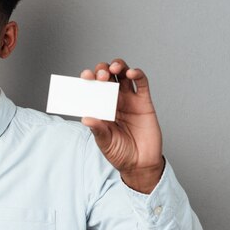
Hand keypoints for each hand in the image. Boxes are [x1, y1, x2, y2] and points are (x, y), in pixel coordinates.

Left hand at [80, 59, 164, 193]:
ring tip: (114, 68)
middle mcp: (114, 100)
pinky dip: (137, 74)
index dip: (89, 79)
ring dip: (118, 66)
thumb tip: (85, 118)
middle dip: (102, 71)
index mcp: (100, 107)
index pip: (92, 88)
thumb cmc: (120, 152)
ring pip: (123, 75)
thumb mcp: (105, 142)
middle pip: (107, 77)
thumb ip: (97, 129)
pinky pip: (142, 83)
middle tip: (100, 75)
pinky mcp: (144, 102)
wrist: (140, 164)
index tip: (85, 76)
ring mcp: (129, 99)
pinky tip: (131, 73)